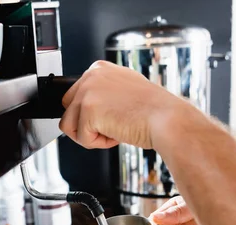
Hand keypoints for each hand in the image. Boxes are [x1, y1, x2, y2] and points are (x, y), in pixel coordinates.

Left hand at [59, 60, 196, 148]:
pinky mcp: (87, 110)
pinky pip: (80, 138)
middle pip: (68, 110)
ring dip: (91, 135)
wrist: (166, 119)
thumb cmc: (153, 111)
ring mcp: (87, 91)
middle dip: (86, 125)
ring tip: (114, 130)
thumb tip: (90, 107)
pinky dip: (98, 144)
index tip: (112, 116)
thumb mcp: (125, 90)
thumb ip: (105, 93)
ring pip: (69, 126)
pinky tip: (117, 134)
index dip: (92, 115)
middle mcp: (91, 76)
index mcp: (99, 69)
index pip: (76, 96)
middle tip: (112, 127)